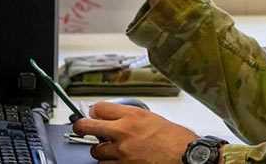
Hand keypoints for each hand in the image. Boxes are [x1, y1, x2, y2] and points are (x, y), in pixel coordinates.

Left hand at [73, 101, 197, 163]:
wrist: (184, 155)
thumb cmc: (175, 138)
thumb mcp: (151, 118)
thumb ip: (131, 116)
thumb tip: (114, 117)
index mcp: (132, 115)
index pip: (99, 107)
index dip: (94, 111)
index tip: (93, 114)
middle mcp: (124, 132)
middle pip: (87, 126)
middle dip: (81, 127)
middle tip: (81, 128)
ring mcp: (122, 152)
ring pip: (95, 151)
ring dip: (101, 151)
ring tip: (110, 150)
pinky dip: (109, 163)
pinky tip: (117, 160)